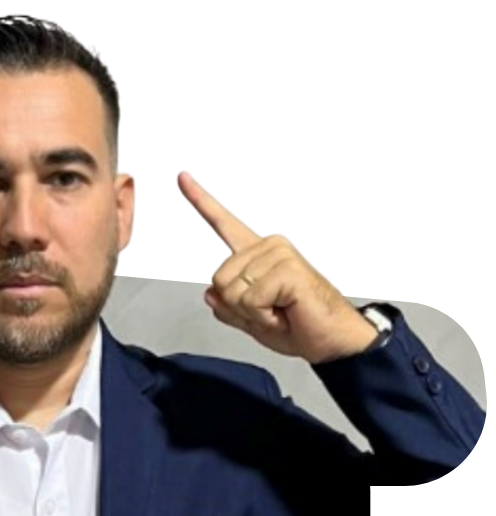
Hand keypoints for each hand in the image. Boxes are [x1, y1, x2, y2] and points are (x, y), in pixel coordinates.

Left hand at [176, 170, 377, 363]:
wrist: (333, 340)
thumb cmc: (297, 326)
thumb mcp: (251, 320)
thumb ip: (227, 306)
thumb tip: (210, 293)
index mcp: (256, 253)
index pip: (223, 223)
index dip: (200, 200)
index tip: (182, 175)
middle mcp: (268, 244)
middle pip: (218, 280)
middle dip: (238, 307)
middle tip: (272, 312)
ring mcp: (279, 253)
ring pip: (231, 291)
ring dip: (253, 314)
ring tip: (281, 312)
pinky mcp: (287, 268)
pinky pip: (249, 300)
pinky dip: (263, 317)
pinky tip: (286, 313)